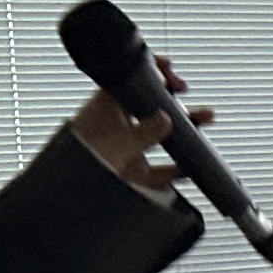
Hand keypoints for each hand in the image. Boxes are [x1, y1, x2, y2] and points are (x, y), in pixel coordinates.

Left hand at [75, 53, 212, 196]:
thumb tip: (167, 119)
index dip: (148, 72)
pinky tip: (191, 166)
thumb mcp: (114, 147)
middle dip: (171, 98)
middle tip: (185, 88)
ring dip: (183, 128)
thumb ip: (142, 134)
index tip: (167, 68)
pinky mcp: (133, 176)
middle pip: (148, 106)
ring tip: (206, 117)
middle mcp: (116, 129)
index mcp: (103, 112)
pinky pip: (161, 170)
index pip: (127, 83)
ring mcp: (126, 152)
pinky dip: (178, 168)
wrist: (66, 204)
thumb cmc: (75, 170)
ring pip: (160, 136)